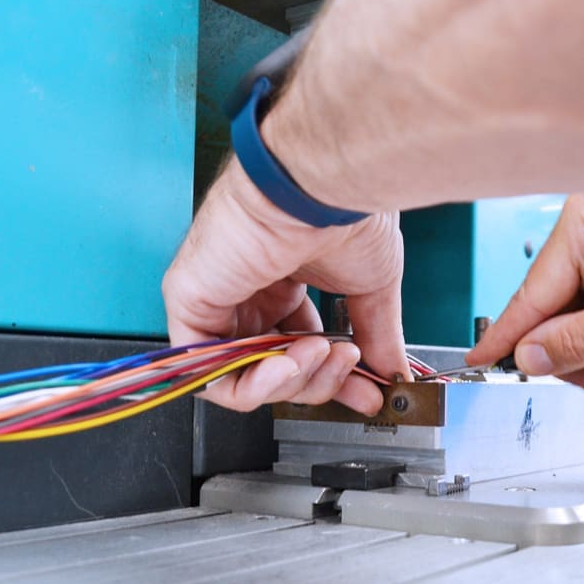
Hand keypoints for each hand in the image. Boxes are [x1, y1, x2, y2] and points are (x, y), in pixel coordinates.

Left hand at [162, 159, 408, 413]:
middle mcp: (248, 290)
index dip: (332, 379)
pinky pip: (208, 371)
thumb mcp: (372, 287)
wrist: (322, 189)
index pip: (300, 350)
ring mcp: (219, 296)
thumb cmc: (343, 213)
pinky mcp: (191, 301)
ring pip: (243, 376)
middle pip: (274, 368)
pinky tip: (284, 369)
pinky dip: (249, 385)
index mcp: (284, 281)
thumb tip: (392, 374)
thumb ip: (378, 335)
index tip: (367, 394)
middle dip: (316, 381)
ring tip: (319, 355)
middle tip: (348, 366)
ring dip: (289, 381)